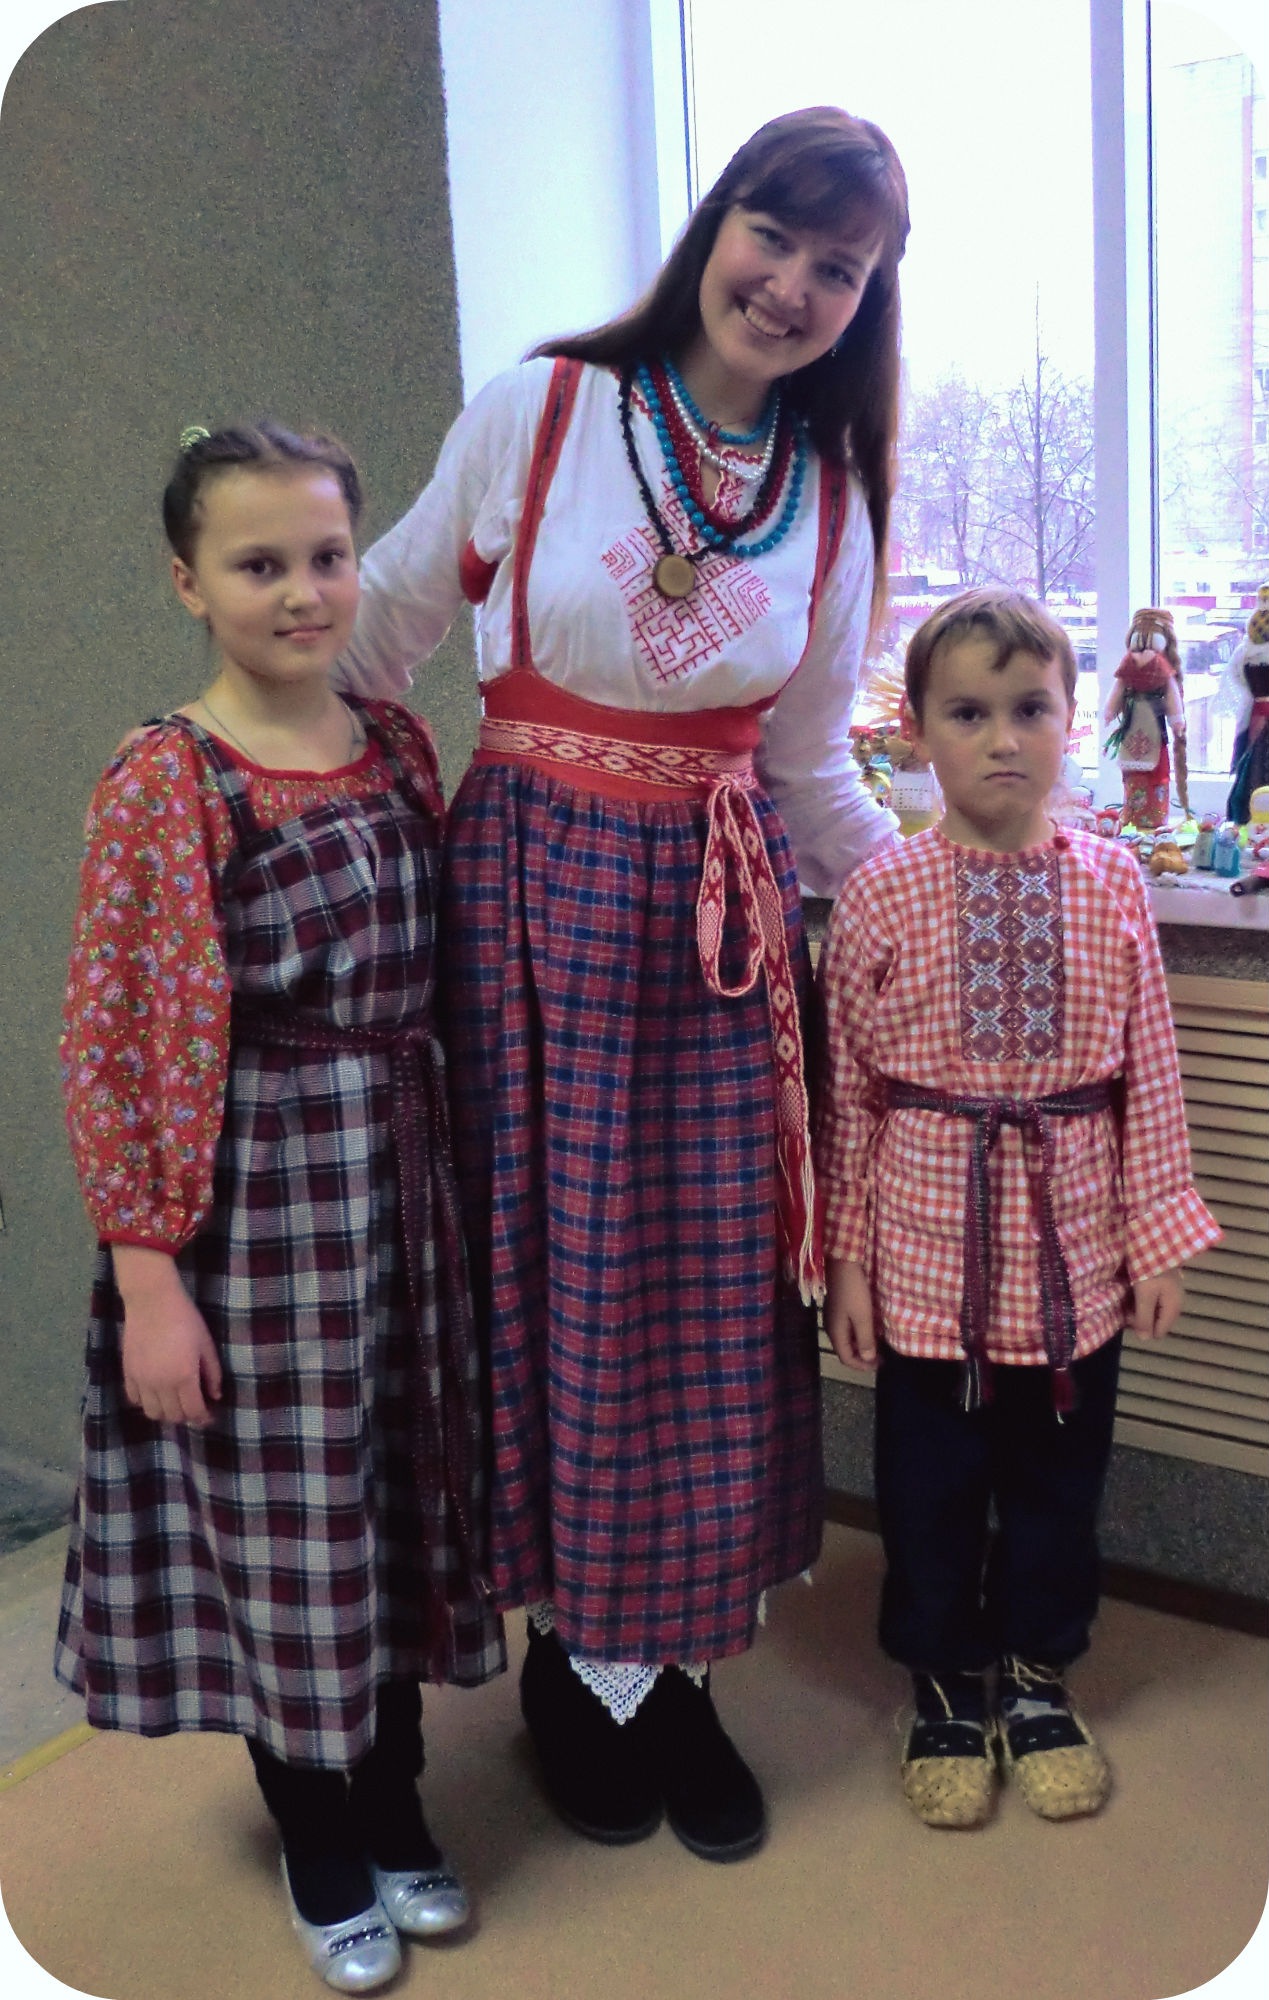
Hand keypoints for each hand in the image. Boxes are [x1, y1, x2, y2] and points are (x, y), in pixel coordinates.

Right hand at [113, 1245, 222, 1425]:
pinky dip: (146, 1402)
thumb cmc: (185, 1319)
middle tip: (194, 1408)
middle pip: (173, 1416)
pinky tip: (155, 1394)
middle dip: (186, 1417)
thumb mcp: (206, 1344)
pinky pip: (134, 1398)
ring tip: (174, 1404)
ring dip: (165, 1413)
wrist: (152, 1301)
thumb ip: (212, 1373)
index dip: (203, 1418)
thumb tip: (215, 1396)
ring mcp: (141, 1380)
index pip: (193, 1411)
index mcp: (184, 1377)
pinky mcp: (127, 1372)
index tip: (209, 1417)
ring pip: (152, 1413)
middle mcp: (161, 1384)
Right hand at [824, 1257, 876, 1368]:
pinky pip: (848, 1329)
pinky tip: (870, 1330)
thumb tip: (868, 1359)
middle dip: (863, 1357)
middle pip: (846, 1351)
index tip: (880, 1365)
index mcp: (835, 1332)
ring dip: (862, 1346)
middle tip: (882, 1358)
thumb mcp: (862, 1316)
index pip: (846, 1358)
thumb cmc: (853, 1290)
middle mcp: (832, 1328)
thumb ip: (865, 1339)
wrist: (842, 1263)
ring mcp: (834, 1318)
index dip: (862, 1366)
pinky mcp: (838, 1309)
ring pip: (847, 1340)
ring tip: (879, 1345)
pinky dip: (859, 1334)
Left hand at [1130, 1267, 1183, 1340]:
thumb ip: (1144, 1318)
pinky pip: (1152, 1298)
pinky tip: (1132, 1289)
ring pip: (1153, 1309)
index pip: (1159, 1332)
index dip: (1142, 1328)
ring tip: (1126, 1297)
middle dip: (1139, 1317)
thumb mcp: (1145, 1296)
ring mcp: (1170, 1293)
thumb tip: (1145, 1340)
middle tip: (1124, 1305)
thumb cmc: (1150, 1269)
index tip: (1128, 1316)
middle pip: (1156, 1321)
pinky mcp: (1163, 1284)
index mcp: (1173, 1308)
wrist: (1156, 1242)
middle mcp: (1174, 1303)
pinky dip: (1141, 1297)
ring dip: (1139, 1307)